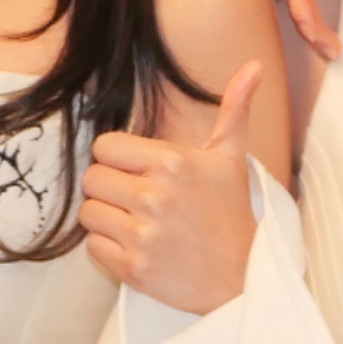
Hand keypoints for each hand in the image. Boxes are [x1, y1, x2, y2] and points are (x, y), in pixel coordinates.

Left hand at [80, 62, 262, 314]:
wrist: (242, 277)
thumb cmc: (231, 214)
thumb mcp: (231, 159)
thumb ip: (234, 109)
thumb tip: (254, 66)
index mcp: (172, 163)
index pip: (105, 146)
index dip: (117, 159)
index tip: (137, 171)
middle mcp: (153, 197)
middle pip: (91, 179)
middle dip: (109, 188)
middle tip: (135, 199)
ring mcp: (142, 235)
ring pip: (88, 213)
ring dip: (107, 219)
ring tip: (136, 223)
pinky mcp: (133, 268)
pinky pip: (92, 248)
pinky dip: (108, 249)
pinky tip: (135, 246)